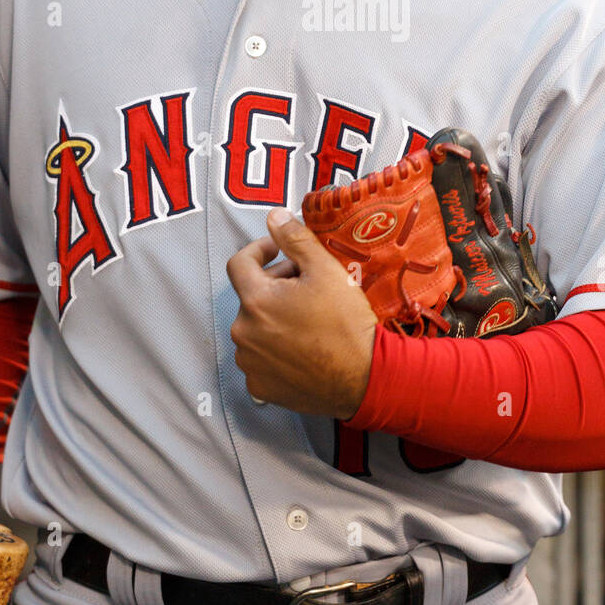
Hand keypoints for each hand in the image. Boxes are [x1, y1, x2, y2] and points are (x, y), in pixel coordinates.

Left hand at [228, 209, 377, 418]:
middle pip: (251, 296)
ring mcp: (250, 363)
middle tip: (308, 285)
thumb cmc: (346, 324)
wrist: (365, 379)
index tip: (279, 251)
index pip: (239, 263)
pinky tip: (303, 345)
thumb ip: (295, 239)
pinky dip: (275, 348)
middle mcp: (244, 333)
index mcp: (256, 301)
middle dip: (276, 285)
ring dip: (274, 317)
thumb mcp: (326, 270)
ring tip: (308, 318)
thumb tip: (274, 217)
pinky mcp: (260, 387)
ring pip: (255, 327)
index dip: (260, 250)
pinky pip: (260, 358)